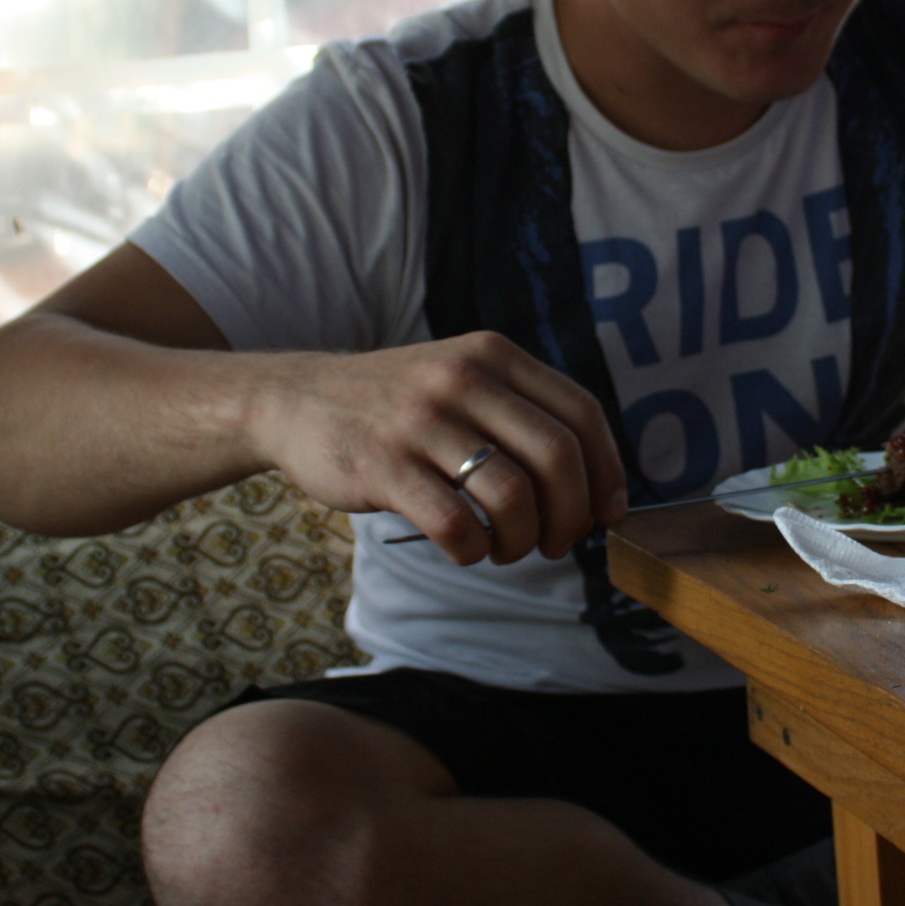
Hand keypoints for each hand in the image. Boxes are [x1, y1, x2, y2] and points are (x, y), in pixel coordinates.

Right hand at [245, 333, 630, 566]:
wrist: (297, 400)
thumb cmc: (398, 404)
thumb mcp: (462, 375)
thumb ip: (521, 411)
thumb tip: (595, 483)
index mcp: (493, 355)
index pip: (581, 414)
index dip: (607, 471)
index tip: (607, 513)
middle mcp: (462, 379)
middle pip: (557, 457)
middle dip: (572, 515)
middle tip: (558, 542)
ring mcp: (421, 421)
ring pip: (513, 496)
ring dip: (524, 540)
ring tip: (507, 547)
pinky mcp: (384, 466)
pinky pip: (455, 524)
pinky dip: (474, 551)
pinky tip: (466, 549)